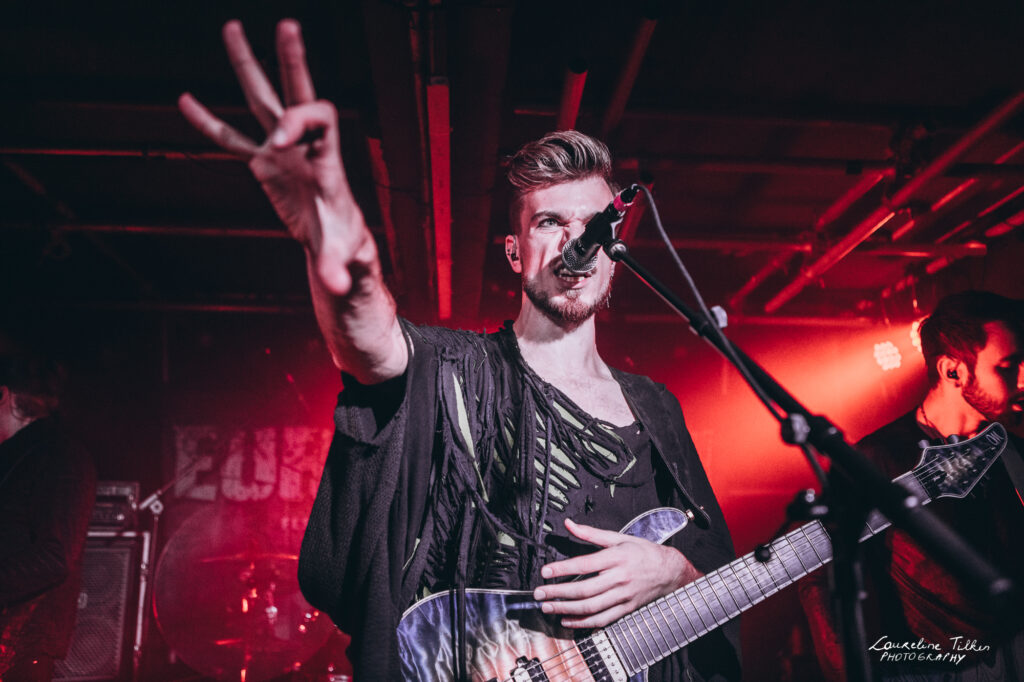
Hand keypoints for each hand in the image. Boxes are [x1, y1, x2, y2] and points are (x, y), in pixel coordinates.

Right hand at [178, 19, 373, 296]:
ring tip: (232, 26)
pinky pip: (232, 140)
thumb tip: (336, 289)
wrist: (337, 244)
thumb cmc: (345, 246)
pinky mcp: (265, 165)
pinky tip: (184, 101)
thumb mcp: (342, 258)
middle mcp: (307, 147)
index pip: (320, 119)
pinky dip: (209, 124)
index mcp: (328, 160)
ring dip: (248, 67)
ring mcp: (283, 152)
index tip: (274, 140)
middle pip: (301, 95)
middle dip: (293, 62)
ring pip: (264, 103)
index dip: (297, 121)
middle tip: (288, 25)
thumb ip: (337, 270)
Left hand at [533, 518, 701, 628]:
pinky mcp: (626, 609)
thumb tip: (570, 524)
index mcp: (616, 558)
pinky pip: (603, 619)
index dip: (562, 569)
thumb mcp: (619, 538)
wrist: (670, 571)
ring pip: (591, 607)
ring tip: (549, 608)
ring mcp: (623, 596)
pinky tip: (568, 621)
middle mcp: (619, 578)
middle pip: (585, 589)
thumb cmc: (644, 552)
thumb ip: (591, 533)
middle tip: (540, 594)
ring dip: (567, 609)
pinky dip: (584, 623)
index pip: (584, 564)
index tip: (545, 572)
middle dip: (558, 593)